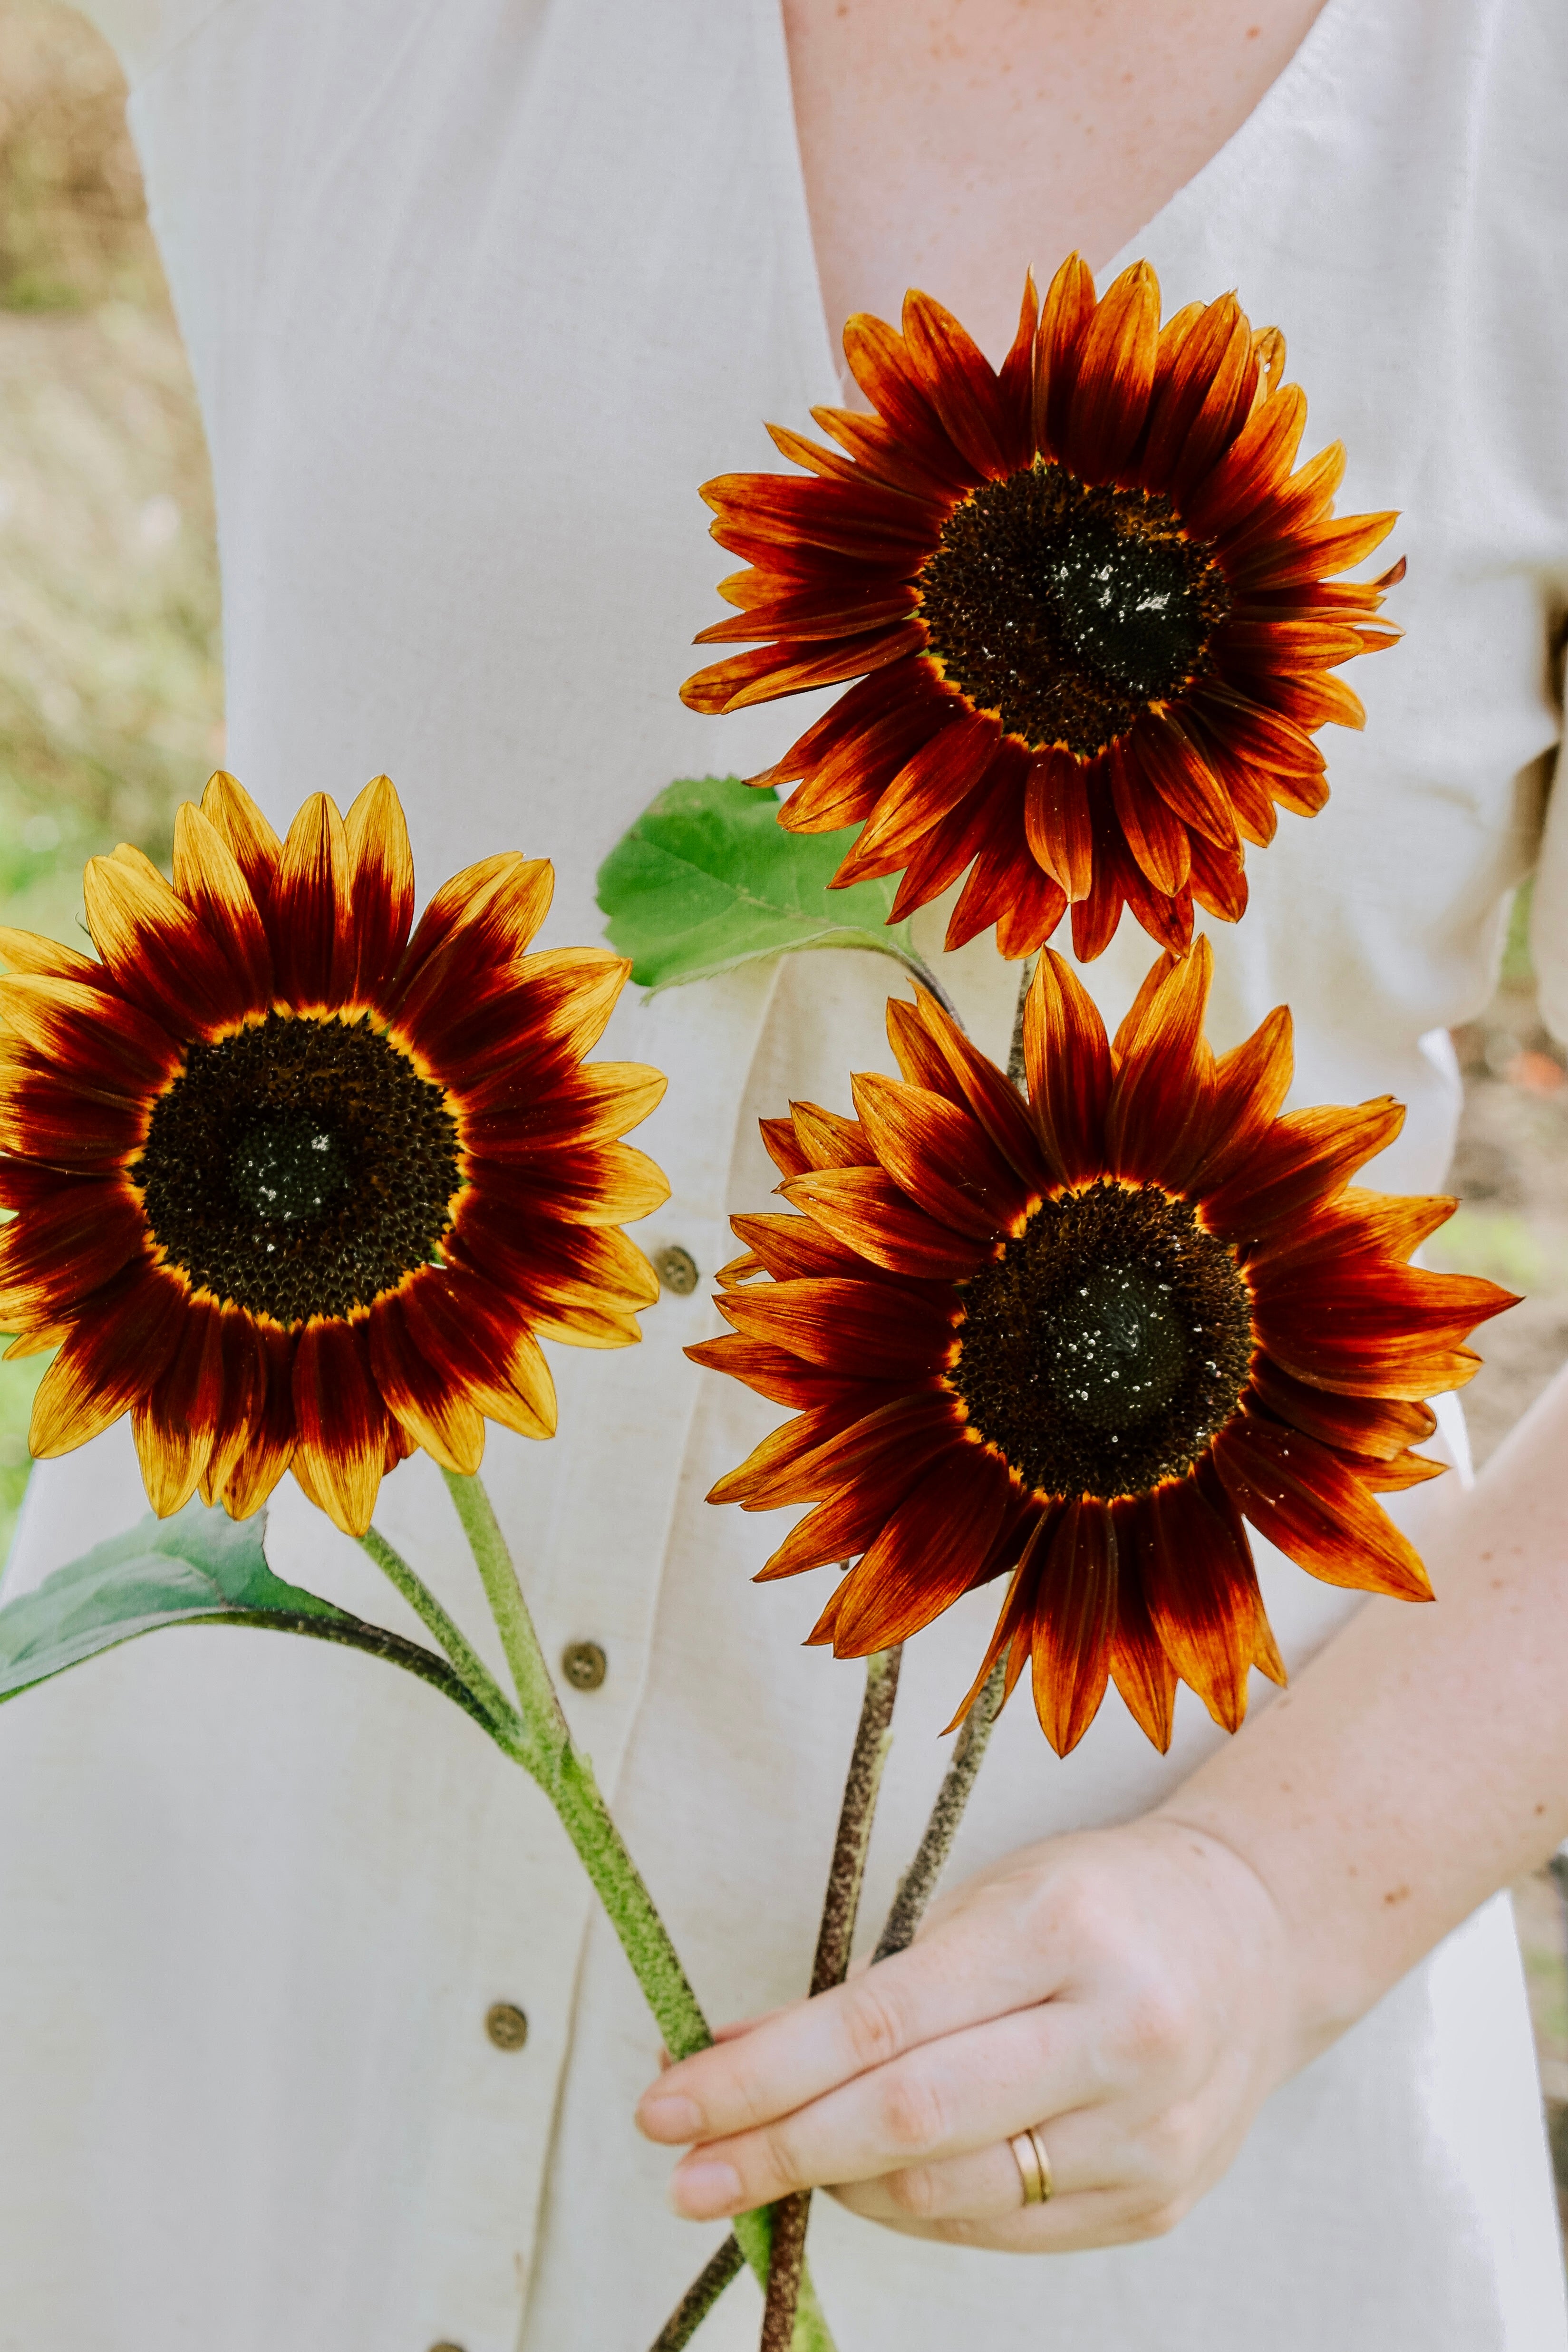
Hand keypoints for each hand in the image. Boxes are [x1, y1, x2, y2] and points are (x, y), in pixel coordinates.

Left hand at [635, 1818, 1297, 2249]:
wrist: (1256, 1940)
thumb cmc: (1097, 1900)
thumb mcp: (984, 1901)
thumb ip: (869, 1990)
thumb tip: (733, 2054)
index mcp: (1062, 1929)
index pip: (878, 2025)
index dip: (760, 2074)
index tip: (671, 2102)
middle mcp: (1117, 2034)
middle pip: (905, 2121)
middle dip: (774, 2150)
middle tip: (683, 2171)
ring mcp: (1148, 2133)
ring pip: (945, 2192)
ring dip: (835, 2184)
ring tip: (771, 2160)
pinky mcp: (1156, 2201)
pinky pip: (1000, 2226)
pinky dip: (915, 2206)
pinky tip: (869, 2178)